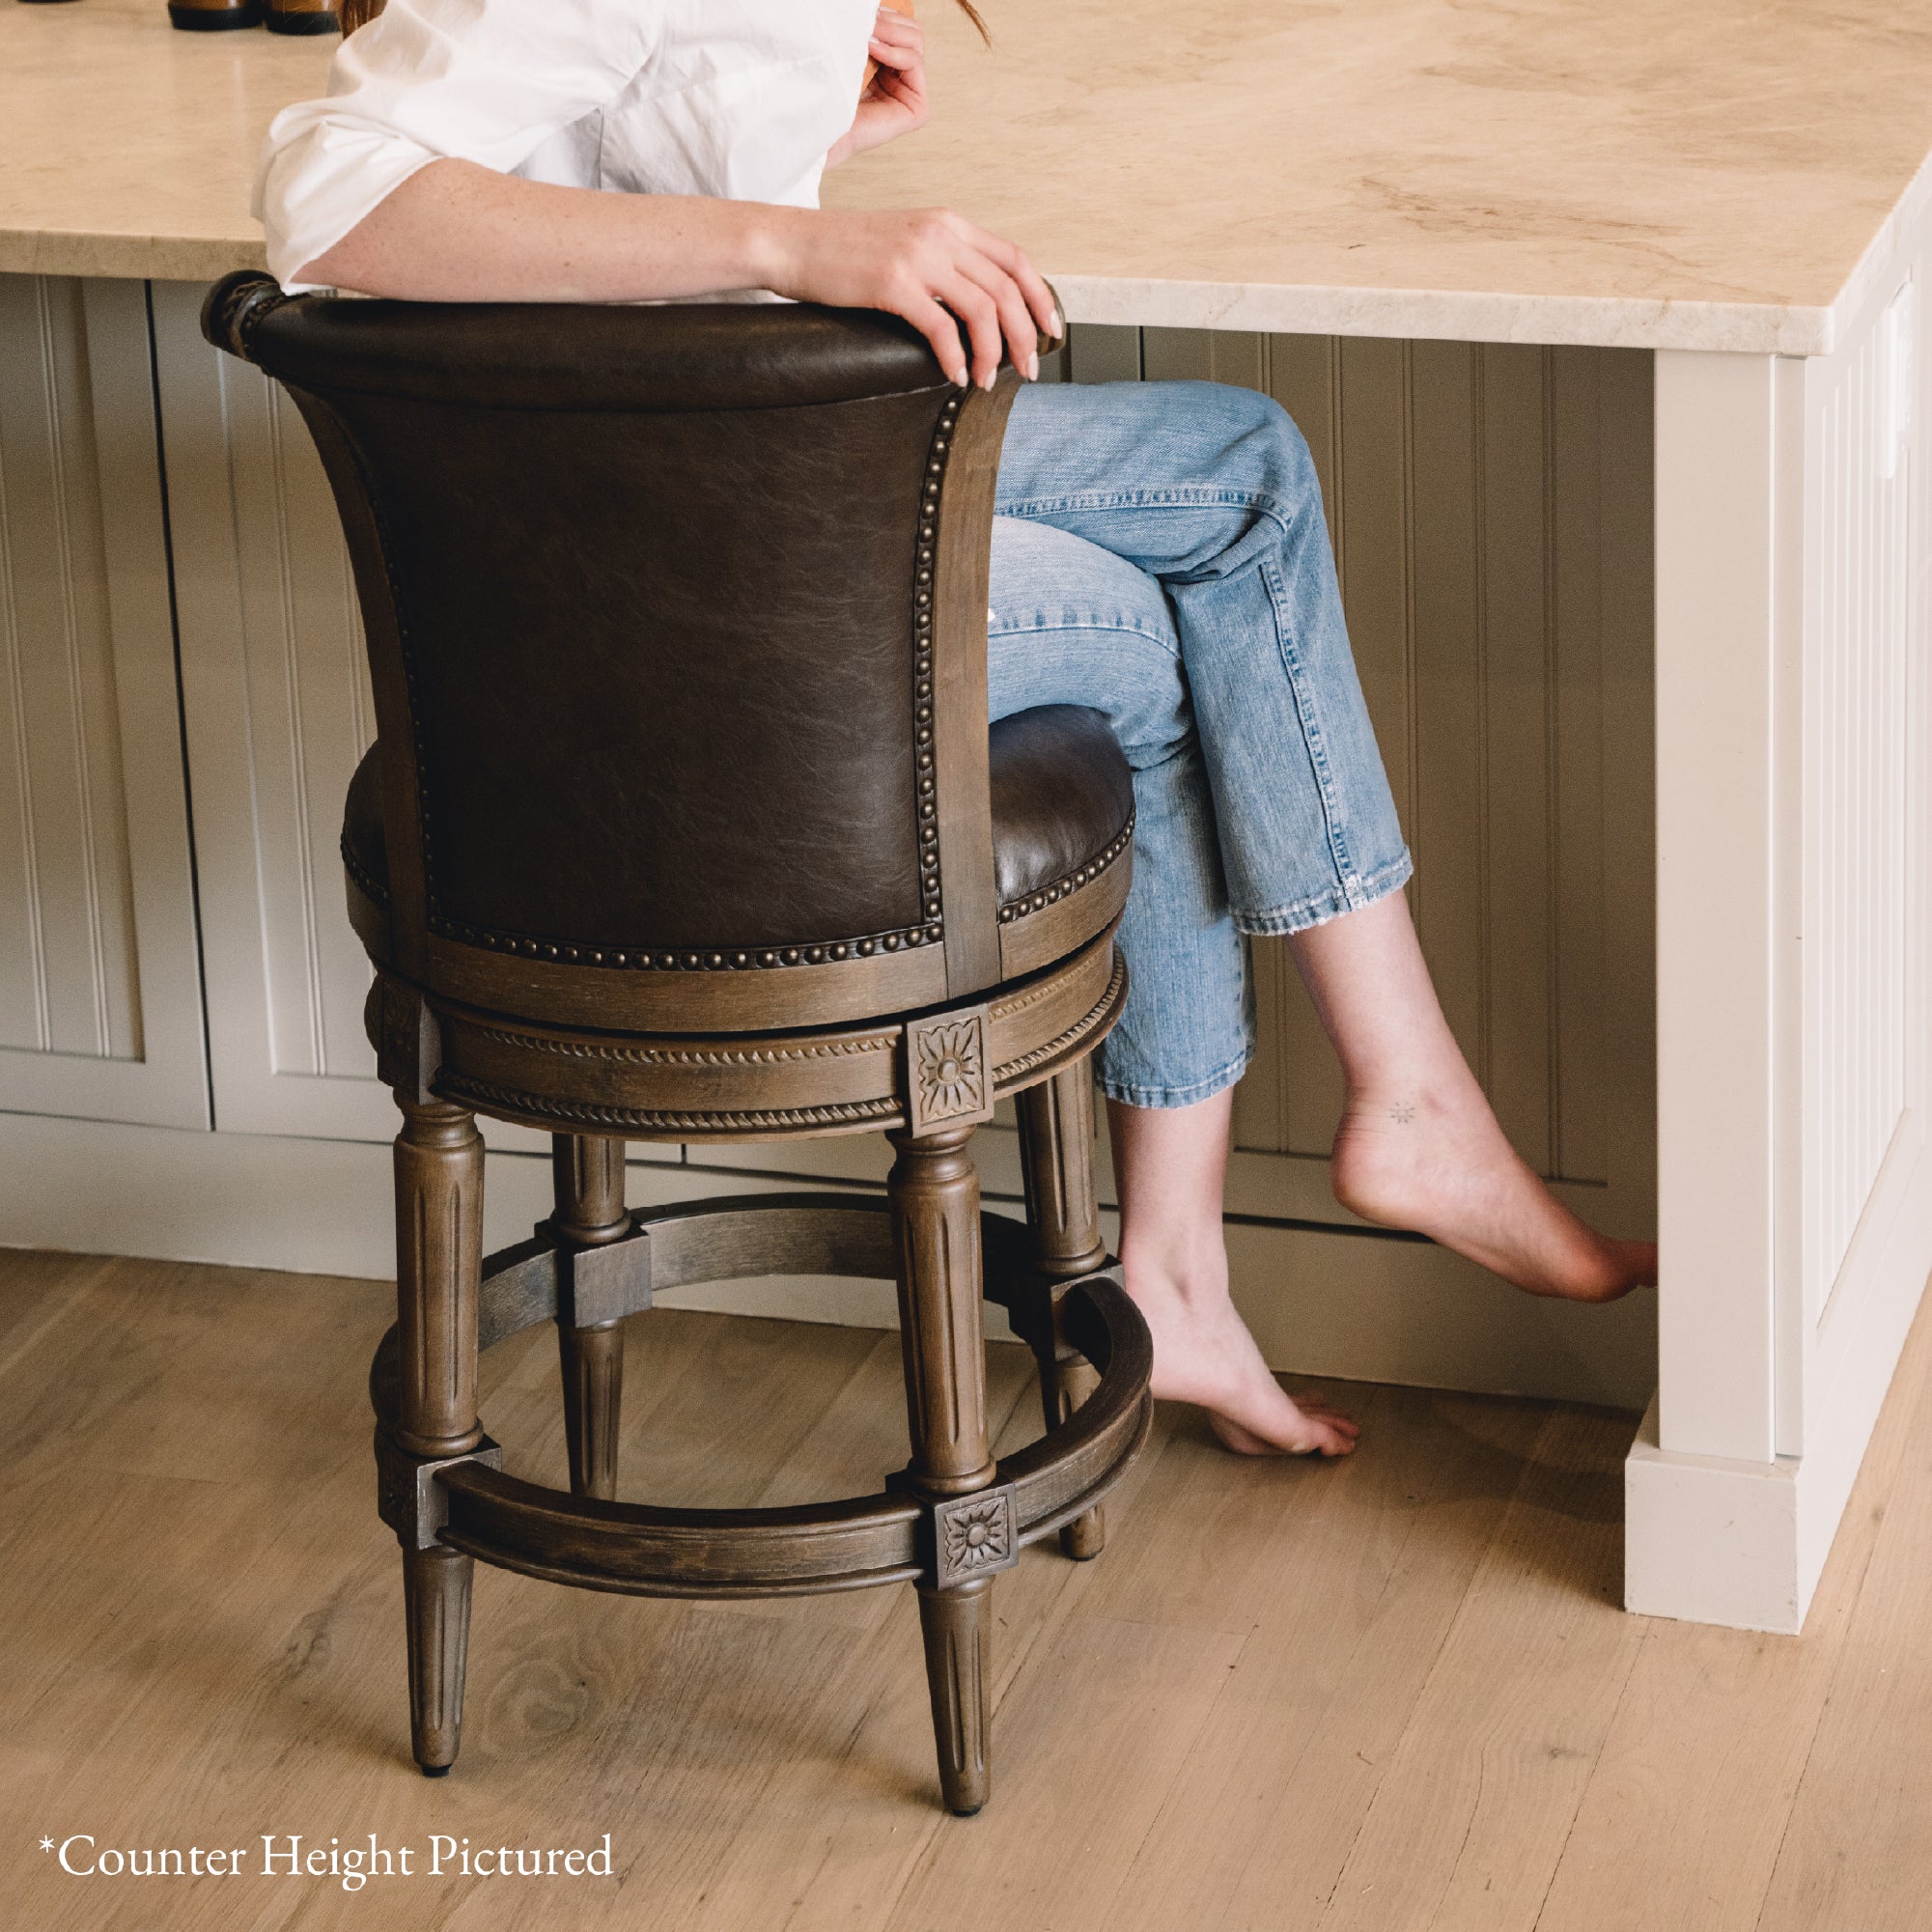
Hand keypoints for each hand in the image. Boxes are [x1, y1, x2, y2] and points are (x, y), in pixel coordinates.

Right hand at [760, 204, 1062, 388]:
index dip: (1041, 299)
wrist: (792, 243)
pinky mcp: (893, 282)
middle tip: (1027, 369)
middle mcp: (940, 233)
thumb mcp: (905, 244)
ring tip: (986, 380)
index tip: (1050, 332)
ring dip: (993, 353)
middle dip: (1025, 335)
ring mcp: (917, 256)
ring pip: (982, 310)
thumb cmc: (844, 254)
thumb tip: (978, 309)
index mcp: (948, 223)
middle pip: (1008, 288)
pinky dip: (956, 357)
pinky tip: (955, 375)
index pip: (1016, 259)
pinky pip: (942, 327)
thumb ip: (943, 265)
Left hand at [827, 7, 929, 167]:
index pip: (902, 27)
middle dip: (890, 22)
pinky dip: (893, 51)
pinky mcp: (917, 110)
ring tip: (866, 36)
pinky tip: (871, 50)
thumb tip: (877, 6)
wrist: (820, 124)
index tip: (862, 14)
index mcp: (887, 68)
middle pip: (913, 31)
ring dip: (889, 32)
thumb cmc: (828, 88)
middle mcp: (901, 82)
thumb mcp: (852, 49)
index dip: (887, 15)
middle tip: (866, 22)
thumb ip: (869, 31)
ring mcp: (911, 96)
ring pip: (916, 41)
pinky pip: (915, 62)